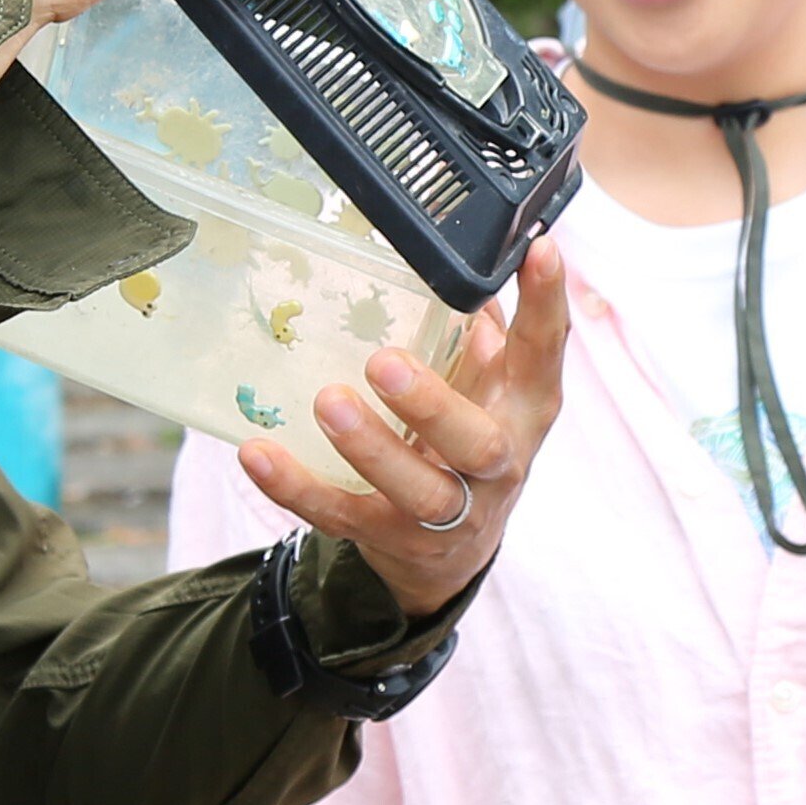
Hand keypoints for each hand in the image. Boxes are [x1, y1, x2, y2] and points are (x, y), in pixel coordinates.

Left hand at [243, 239, 571, 615]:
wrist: (451, 556)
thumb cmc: (464, 443)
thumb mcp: (485, 387)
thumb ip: (474, 328)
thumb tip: (456, 247)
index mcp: (523, 411)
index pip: (544, 355)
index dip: (546, 303)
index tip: (538, 248)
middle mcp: (496, 466)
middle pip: (478, 443)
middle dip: (433, 405)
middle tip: (383, 362)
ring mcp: (448, 514)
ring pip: (417, 491)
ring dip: (371, 448)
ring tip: (328, 403)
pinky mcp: (393, 541)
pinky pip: (344, 517)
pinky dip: (298, 488)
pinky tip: (259, 454)